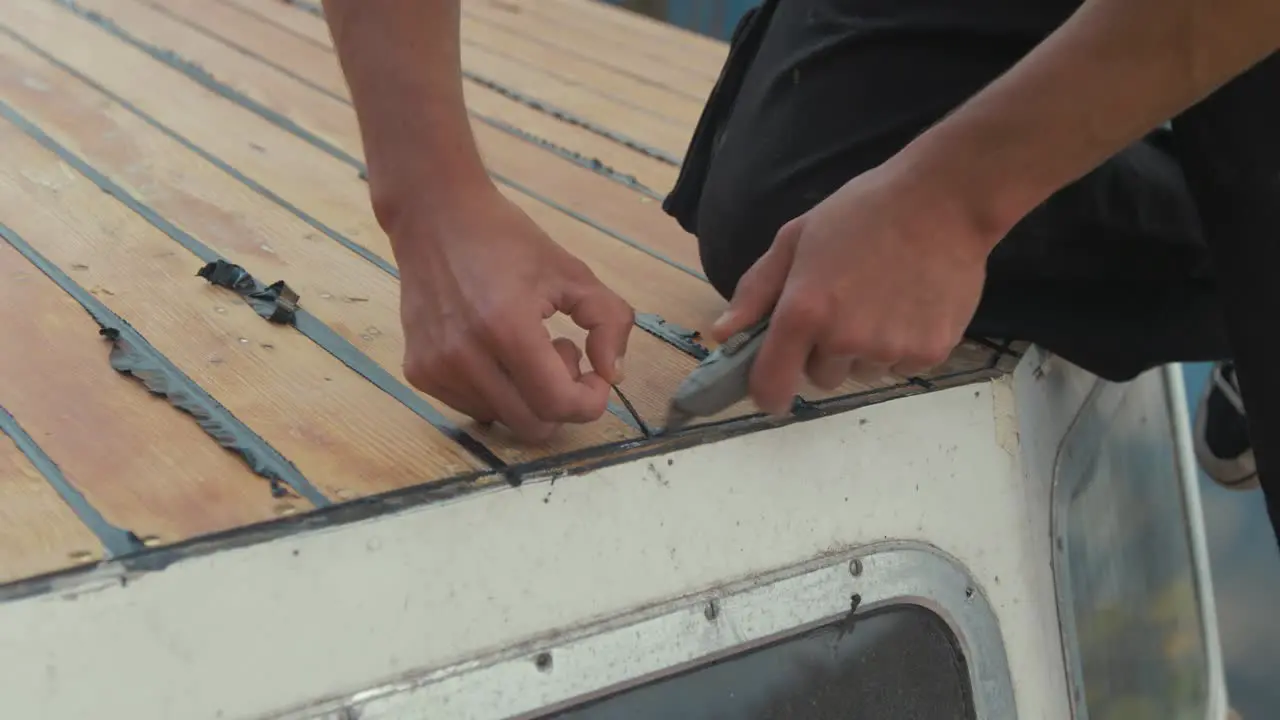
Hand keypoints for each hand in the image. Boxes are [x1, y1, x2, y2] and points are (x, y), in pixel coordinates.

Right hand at [390, 185, 633, 441]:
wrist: (433, 217)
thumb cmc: (506, 240)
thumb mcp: (572, 272)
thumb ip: (609, 322)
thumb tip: (614, 376)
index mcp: (506, 327)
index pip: (557, 404)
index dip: (589, 402)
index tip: (596, 376)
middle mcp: (465, 357)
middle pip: (533, 425)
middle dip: (561, 400)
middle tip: (561, 354)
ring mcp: (436, 369)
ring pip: (504, 420)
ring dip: (527, 395)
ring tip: (524, 346)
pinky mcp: (418, 373)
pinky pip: (473, 407)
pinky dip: (497, 392)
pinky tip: (495, 351)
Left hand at [711, 164, 995, 415]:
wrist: (945, 200)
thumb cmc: (863, 212)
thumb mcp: (796, 237)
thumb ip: (756, 290)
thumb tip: (723, 333)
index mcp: (804, 311)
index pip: (772, 385)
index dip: (768, 393)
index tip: (773, 390)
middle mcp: (845, 338)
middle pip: (821, 377)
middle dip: (825, 352)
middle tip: (844, 305)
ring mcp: (890, 348)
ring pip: (863, 372)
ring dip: (865, 350)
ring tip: (883, 298)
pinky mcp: (931, 352)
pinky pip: (902, 367)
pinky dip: (902, 345)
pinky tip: (911, 304)